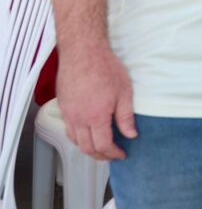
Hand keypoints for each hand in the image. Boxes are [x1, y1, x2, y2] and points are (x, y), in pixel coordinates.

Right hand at [56, 44, 136, 160]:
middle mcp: (78, 119)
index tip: (122, 154)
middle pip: (86, 148)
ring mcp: (68, 113)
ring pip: (75, 141)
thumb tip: (131, 134)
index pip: (103, 145)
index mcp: (96, 117)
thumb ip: (126, 116)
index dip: (113, 154)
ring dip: (87, 148)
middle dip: (101, 156)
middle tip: (112, 155)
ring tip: (101, 148)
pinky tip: (86, 134)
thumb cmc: (105, 68)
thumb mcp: (124, 92)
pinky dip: (77, 138)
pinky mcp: (62, 106)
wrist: (83, 52)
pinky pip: (68, 129)